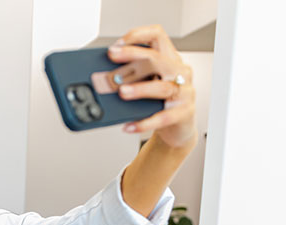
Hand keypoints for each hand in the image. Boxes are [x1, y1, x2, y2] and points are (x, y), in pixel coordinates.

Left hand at [107, 24, 196, 148]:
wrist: (179, 126)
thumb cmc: (160, 101)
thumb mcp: (148, 82)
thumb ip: (132, 75)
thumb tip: (102, 78)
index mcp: (169, 59)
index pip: (157, 35)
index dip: (137, 35)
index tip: (116, 44)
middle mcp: (180, 71)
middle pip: (156, 58)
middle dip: (132, 56)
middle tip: (112, 58)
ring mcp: (184, 91)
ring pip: (161, 87)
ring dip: (139, 89)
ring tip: (121, 92)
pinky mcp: (184, 112)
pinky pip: (162, 117)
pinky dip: (144, 123)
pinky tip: (128, 126)